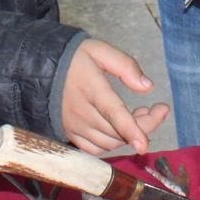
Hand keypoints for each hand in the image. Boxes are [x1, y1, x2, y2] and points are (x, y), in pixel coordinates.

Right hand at [59, 39, 168, 155]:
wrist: (41, 69)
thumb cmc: (75, 59)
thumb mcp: (100, 50)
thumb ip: (125, 66)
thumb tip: (148, 87)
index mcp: (91, 87)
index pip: (113, 113)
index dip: (131, 130)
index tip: (144, 145)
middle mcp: (81, 112)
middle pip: (117, 131)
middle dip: (145, 125)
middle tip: (158, 110)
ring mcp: (75, 126)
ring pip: (109, 142)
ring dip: (131, 135)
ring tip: (142, 115)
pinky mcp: (71, 134)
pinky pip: (96, 149)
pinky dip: (113, 144)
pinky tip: (122, 129)